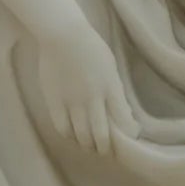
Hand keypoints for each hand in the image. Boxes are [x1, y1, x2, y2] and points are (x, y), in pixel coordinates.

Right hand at [35, 20, 137, 153]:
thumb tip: (121, 115)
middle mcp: (92, 99)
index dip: (128, 134)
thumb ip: (115, 91)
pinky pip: (62, 127)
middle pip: (101, 135)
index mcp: (110, 88)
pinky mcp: (54, 101)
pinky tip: (73, 135)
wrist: (62, 34)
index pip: (123, 121)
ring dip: (87, 145)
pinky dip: (69, 136)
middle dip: (105, 147)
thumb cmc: (90, 47)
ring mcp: (72, 101)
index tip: (130, 137)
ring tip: (90, 146)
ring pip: (81, 135)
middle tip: (106, 151)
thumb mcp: (111, 67)